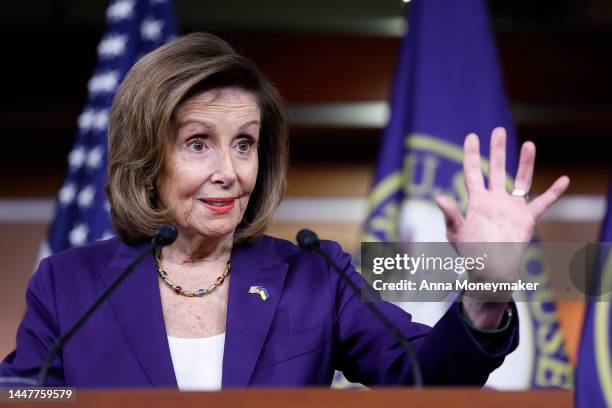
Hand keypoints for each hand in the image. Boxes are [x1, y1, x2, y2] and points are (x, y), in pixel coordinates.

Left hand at [434, 127, 569, 327]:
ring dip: (525, 163)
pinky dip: (553, 193)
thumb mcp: (456, 232)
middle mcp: (495, 200)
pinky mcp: (526, 219)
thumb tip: (439, 197)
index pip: (472, 172)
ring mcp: (511, 208)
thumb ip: (450, 214)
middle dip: (497, 150)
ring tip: (529, 144)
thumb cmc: (469, 253)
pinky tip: (563, 180)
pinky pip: (542, 203)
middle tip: (498, 130)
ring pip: (520, 180)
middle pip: (496, 169)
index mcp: (477, 201)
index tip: (472, 136)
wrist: (489, 271)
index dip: (471, 154)